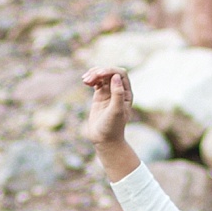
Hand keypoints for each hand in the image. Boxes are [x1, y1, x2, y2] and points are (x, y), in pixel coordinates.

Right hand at [81, 66, 141, 182]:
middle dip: (99, 72)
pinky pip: (96, 82)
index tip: (99, 74)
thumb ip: (117, 93)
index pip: (120, 74)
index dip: (110, 71)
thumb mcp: (116, 111)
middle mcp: (119, 91)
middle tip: (89, 78)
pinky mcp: (99, 96)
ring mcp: (109, 93)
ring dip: (93, 74)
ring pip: (102, 76)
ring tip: (85, 80)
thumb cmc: (112, 127)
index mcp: (126, 93)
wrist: (104, 140)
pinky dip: (91, 79)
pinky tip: (85, 81)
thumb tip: (115, 76)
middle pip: (110, 73)